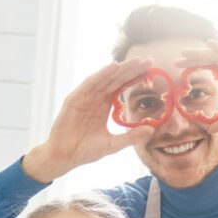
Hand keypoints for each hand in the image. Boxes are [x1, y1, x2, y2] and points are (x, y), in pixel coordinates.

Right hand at [22, 59, 157, 181]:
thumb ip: (130, 137)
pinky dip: (101, 74)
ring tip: (136, 61)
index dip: (136, 79)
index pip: (122, 88)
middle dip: (132, 69)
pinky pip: (90, 84)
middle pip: (116, 79)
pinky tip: (113, 67)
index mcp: (104, 106)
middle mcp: (95, 98)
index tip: (152, 72)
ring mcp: (85, 97)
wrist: (64, 157)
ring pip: (105, 78)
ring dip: (120, 69)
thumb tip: (151, 130)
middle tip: (149, 60)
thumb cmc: (85, 150)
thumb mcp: (112, 144)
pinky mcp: (74, 99)